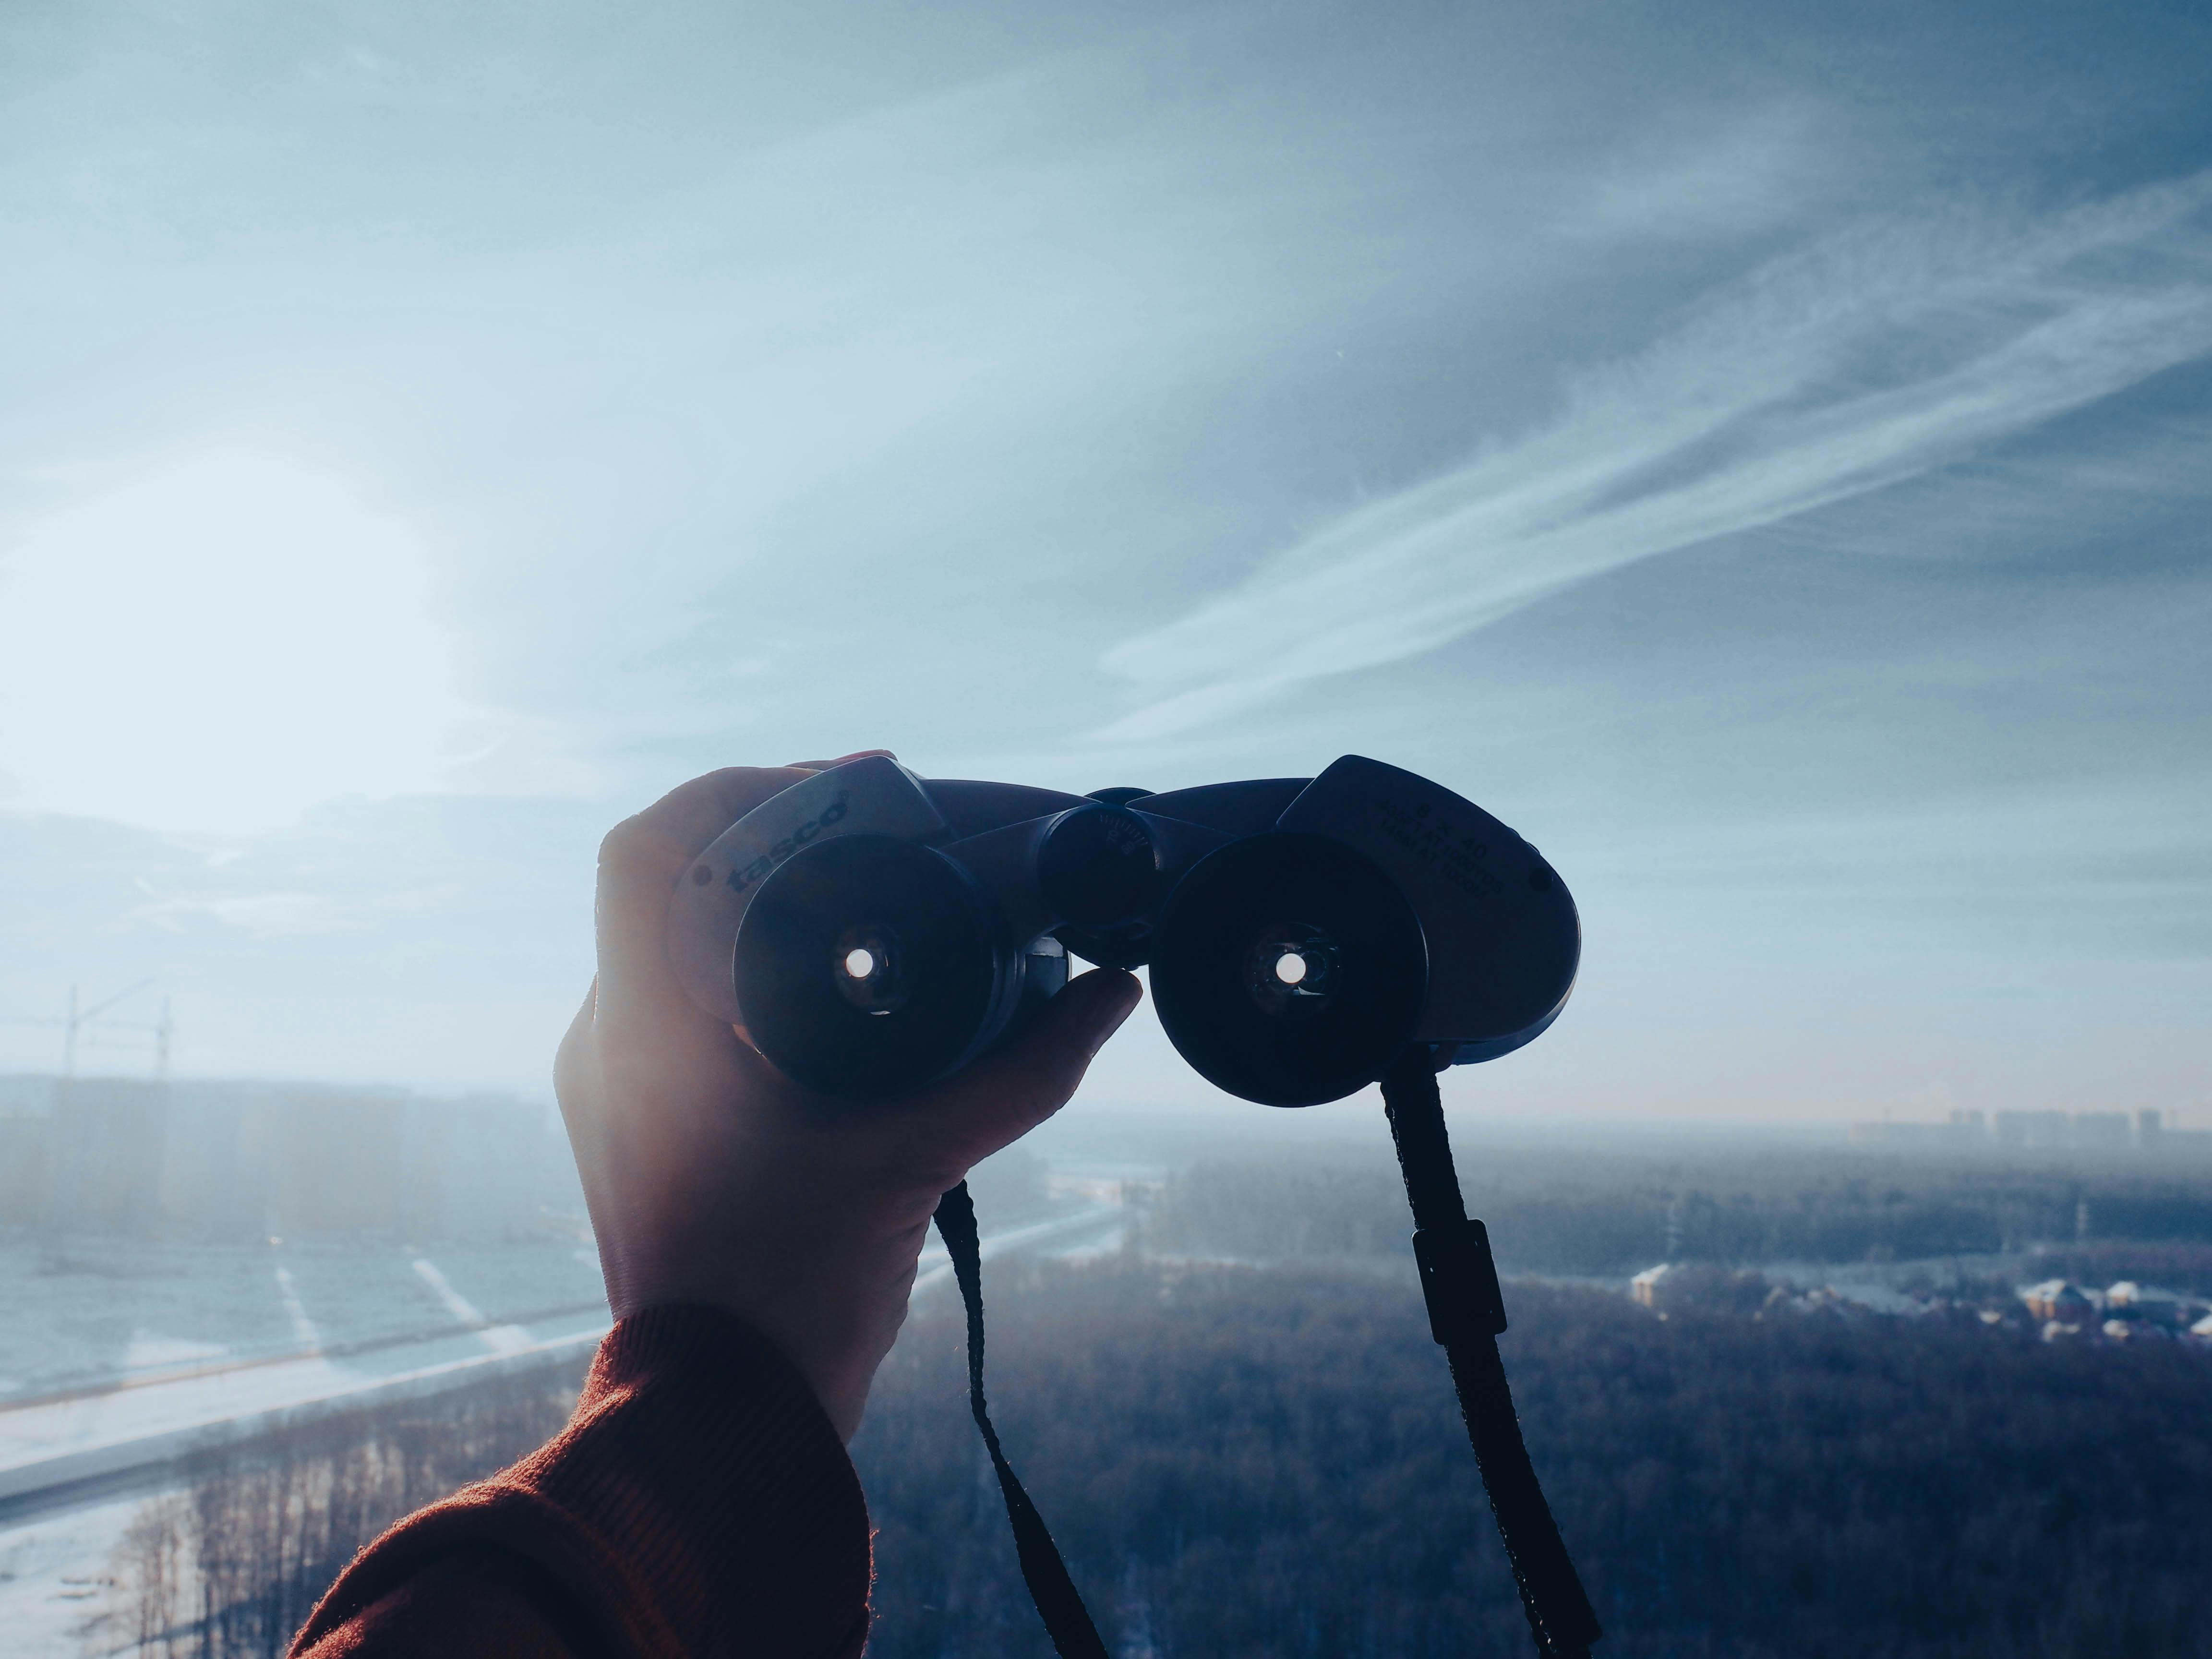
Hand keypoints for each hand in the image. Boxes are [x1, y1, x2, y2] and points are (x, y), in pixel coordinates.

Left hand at [553, 758, 1140, 1440]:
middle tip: (886, 839)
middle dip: (781, 845)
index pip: (649, 848)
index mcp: (650, 1029)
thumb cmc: (793, 1292)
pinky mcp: (638, 1125)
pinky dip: (758, 978)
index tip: (843, 794)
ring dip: (768, 912)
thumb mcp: (918, 1161)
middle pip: (674, 885)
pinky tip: (841, 995)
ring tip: (871, 904)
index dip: (741, 790)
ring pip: (678, 947)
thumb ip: (1022, 1072)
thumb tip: (1110, 994)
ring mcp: (616, 1086)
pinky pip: (685, 1008)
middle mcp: (613, 1042)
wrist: (722, 1419)